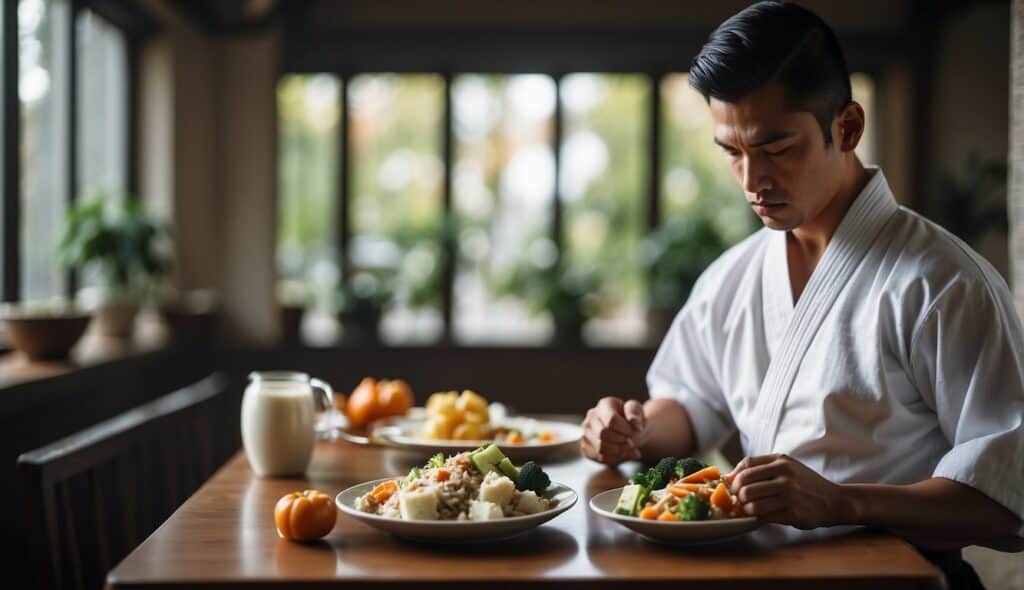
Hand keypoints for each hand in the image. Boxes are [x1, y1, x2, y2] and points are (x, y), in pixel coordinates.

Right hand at [581, 397, 646, 465]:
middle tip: (631, 442)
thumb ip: (636, 415)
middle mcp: (591, 416)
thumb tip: (635, 425)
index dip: (625, 430)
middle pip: (602, 434)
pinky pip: (598, 458)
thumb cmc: (631, 420)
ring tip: (629, 449)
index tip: (633, 432)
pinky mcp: (585, 446)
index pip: (611, 420)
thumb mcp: (638, 412)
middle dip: (620, 441)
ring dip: (618, 452)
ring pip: (599, 448)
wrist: (626, 431)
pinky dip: (614, 460)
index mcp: (604, 404)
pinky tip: (622, 454)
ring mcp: (586, 432)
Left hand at [729, 453, 851, 528]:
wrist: (834, 500)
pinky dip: (758, 517)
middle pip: (744, 485)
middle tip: (740, 500)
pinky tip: (762, 515)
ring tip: (751, 509)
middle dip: (737, 494)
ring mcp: (788, 495)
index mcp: (780, 461)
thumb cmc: (805, 483)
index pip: (746, 465)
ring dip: (746, 508)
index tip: (732, 485)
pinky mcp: (792, 512)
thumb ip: (761, 468)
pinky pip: (763, 516)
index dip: (734, 476)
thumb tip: (729, 476)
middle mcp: (784, 476)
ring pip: (751, 503)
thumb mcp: (787, 467)